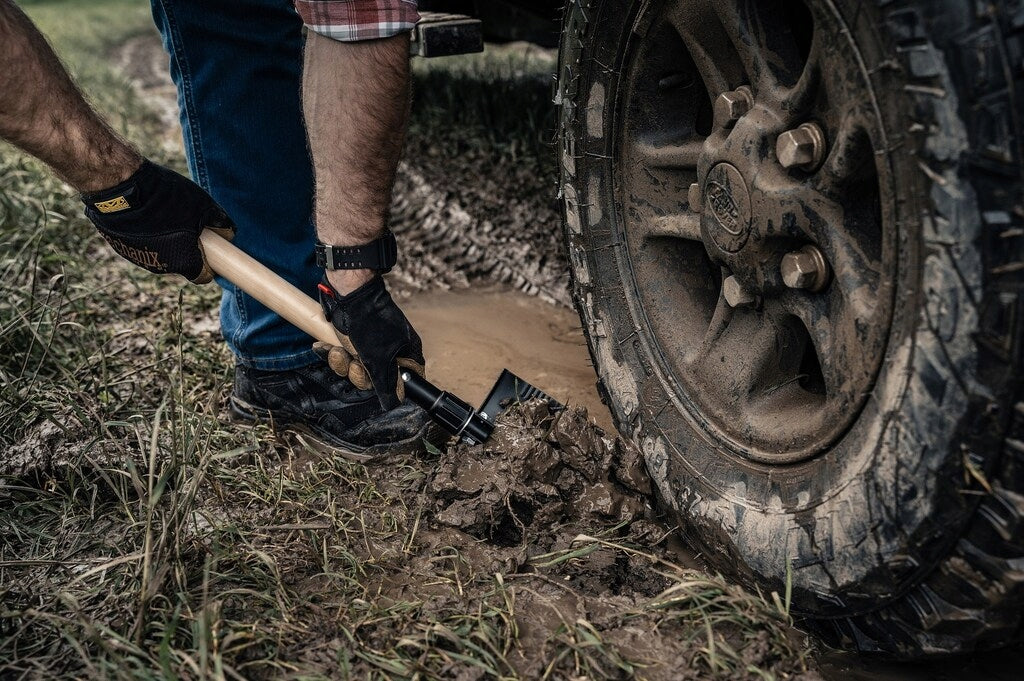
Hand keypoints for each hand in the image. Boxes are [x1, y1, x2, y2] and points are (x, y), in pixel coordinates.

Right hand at [81, 160, 234, 283]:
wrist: (120, 189)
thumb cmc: (167, 199)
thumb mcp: (203, 206)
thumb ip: (220, 222)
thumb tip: (229, 232)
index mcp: (185, 263)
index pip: (203, 275)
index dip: (209, 263)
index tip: (210, 249)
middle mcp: (162, 268)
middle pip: (182, 264)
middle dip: (187, 248)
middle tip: (187, 224)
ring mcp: (138, 260)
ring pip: (160, 254)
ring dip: (165, 241)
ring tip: (163, 216)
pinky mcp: (120, 248)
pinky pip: (140, 246)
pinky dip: (146, 235)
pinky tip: (145, 216)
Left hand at [316, 276, 424, 409]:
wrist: (347, 293)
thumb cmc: (370, 321)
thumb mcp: (378, 360)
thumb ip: (387, 385)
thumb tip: (394, 403)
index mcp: (406, 352)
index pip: (409, 378)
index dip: (396, 387)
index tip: (383, 387)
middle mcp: (390, 349)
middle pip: (376, 379)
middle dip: (359, 373)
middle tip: (356, 361)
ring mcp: (370, 344)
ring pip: (356, 369)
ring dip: (342, 363)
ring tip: (339, 350)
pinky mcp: (353, 339)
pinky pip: (344, 357)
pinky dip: (333, 354)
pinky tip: (327, 346)